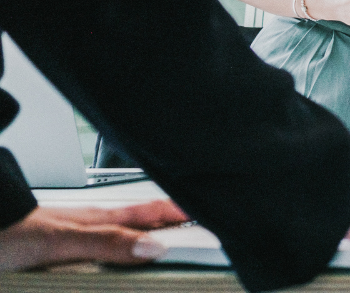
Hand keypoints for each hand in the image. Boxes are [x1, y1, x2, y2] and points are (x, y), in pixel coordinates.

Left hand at [0, 201, 186, 270]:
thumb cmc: (12, 234)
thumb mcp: (63, 242)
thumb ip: (108, 243)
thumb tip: (154, 246)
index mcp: (103, 218)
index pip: (154, 212)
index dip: (184, 212)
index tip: (213, 214)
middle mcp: (95, 224)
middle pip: (145, 221)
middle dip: (174, 222)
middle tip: (201, 225)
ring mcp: (80, 236)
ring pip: (125, 232)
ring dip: (149, 233)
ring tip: (170, 237)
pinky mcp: (63, 251)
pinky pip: (104, 248)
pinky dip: (121, 249)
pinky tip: (119, 255)